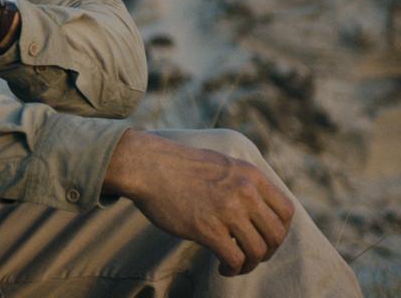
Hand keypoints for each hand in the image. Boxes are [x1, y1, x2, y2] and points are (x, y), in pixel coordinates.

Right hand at [103, 130, 294, 275]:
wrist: (147, 166)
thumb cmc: (178, 166)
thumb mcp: (221, 164)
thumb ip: (242, 182)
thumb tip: (256, 205)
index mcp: (250, 176)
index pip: (286, 211)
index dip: (280, 231)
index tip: (265, 238)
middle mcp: (244, 192)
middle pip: (275, 235)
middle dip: (267, 252)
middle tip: (251, 256)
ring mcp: (227, 211)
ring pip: (257, 251)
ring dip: (249, 264)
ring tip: (235, 265)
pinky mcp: (208, 229)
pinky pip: (234, 259)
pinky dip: (232, 269)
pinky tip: (222, 267)